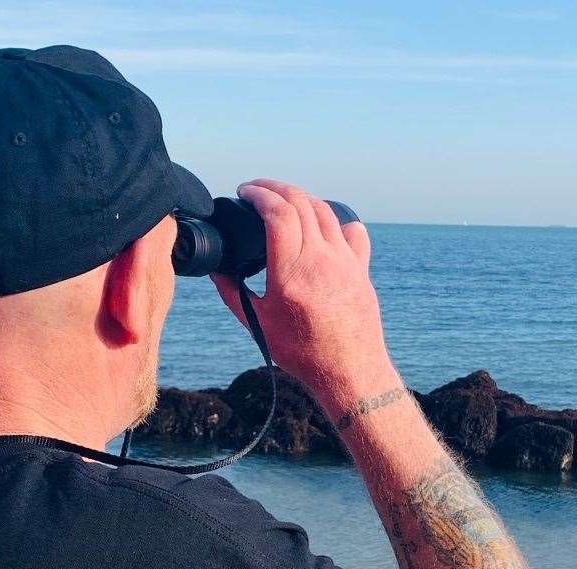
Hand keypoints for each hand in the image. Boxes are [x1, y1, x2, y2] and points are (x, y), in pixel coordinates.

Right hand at [211, 178, 397, 411]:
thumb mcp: (259, 325)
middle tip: (257, 189)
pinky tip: (324, 224)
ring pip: (325, 210)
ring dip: (301, 197)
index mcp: (291, 272)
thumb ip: (234, 295)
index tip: (245, 192)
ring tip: (285, 200)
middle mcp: (320, 259)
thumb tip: (215, 273)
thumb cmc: (303, 353)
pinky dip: (335, 219)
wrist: (349, 371)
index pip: (277, 213)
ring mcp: (344, 261)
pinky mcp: (361, 268)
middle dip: (275, 187)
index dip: (258, 194)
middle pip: (300, 202)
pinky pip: (352, 230)